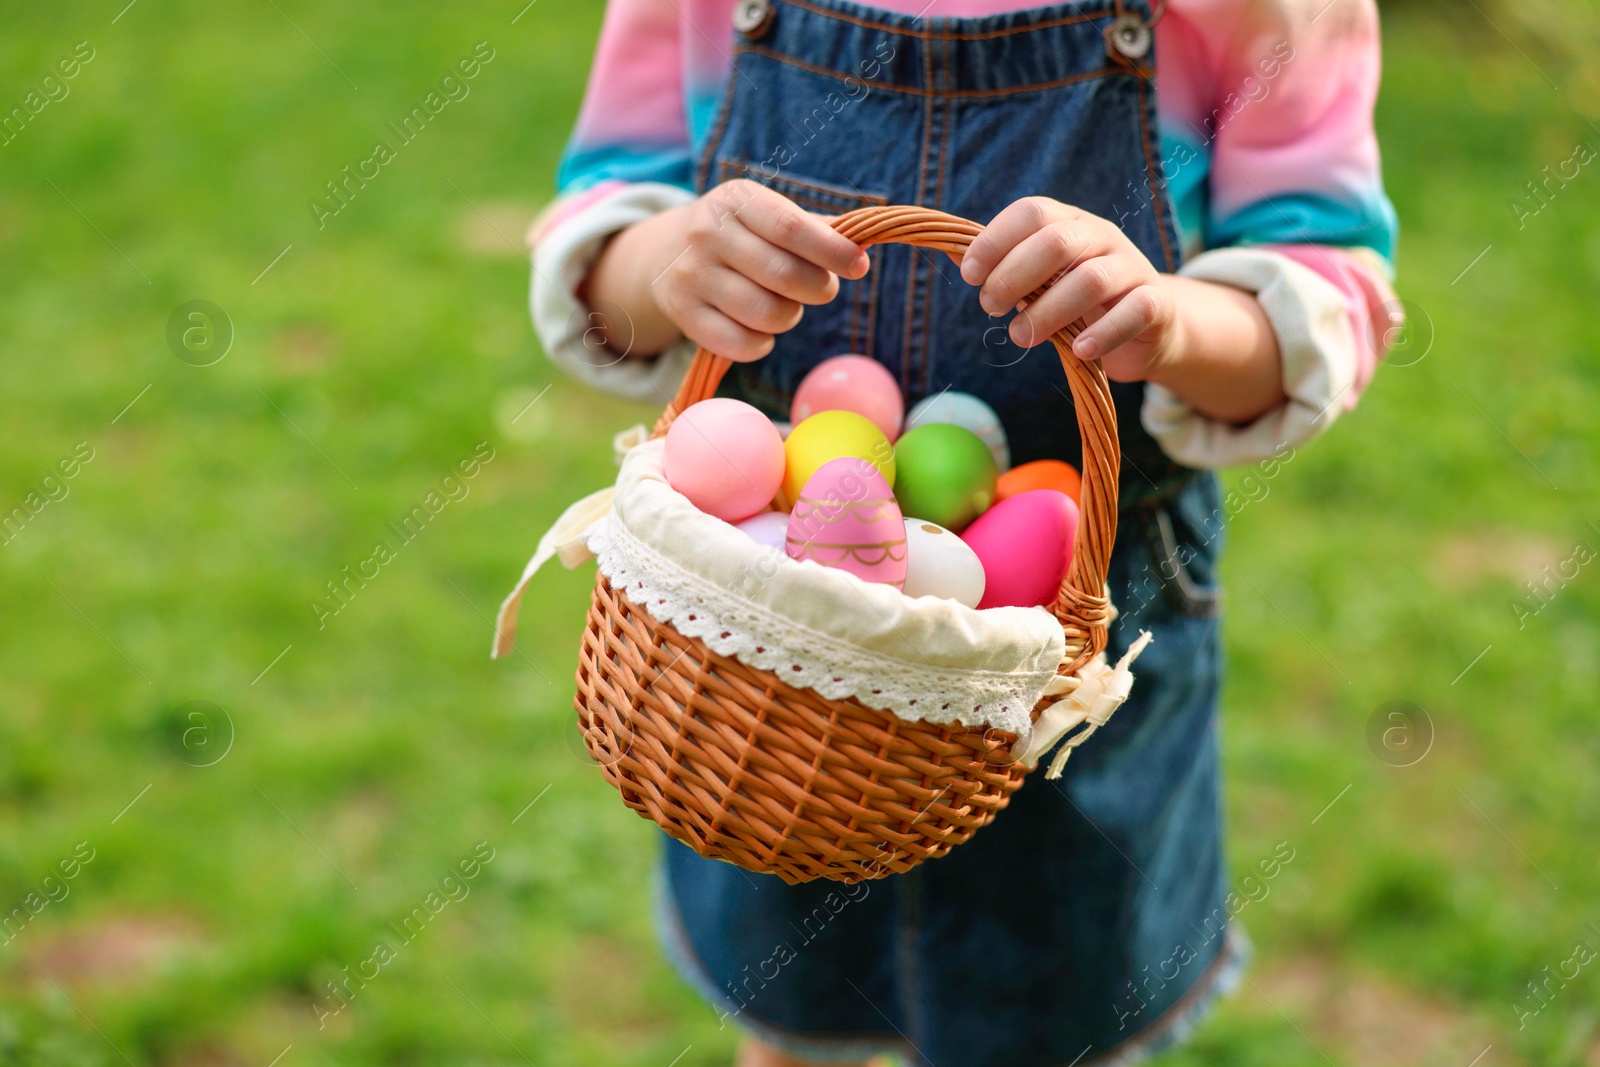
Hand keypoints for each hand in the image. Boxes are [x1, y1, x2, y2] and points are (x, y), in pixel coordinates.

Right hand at [647, 180, 869, 361]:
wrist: (668, 255)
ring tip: (786, 306)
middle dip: (819, 289)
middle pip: (784, 275)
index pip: (791, 227)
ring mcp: (691, 275)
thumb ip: (816, 229)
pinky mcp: (684, 315)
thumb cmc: (742, 235)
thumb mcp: (769, 215)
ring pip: (766, 314)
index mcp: (736, 200)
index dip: (832, 251)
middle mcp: (707, 233)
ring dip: (790, 316)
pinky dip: (763, 344)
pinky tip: (761, 330)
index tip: (859, 267)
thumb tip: (864, 242)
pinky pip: (741, 344)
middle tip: (824, 289)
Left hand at [959, 197, 1182, 381]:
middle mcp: (1102, 237)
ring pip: (1092, 280)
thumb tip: (952, 253)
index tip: (969, 275)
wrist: (1147, 327)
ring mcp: (1132, 268)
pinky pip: (1134, 311)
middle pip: (1058, 241)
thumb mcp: (1041, 281)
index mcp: (1069, 222)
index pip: (1032, 213)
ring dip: (1048, 312)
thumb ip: (1004, 267)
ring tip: (1021, 338)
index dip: (995, 240)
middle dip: (1015, 275)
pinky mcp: (1156, 304)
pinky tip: (1078, 350)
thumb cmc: (1077, 301)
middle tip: (991, 307)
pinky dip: (1104, 333)